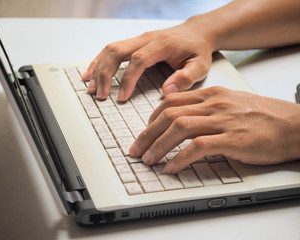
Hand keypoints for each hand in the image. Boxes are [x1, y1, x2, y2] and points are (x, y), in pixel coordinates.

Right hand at [82, 17, 215, 100]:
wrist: (196, 32)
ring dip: (98, 68)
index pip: (138, 60)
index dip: (128, 79)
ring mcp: (138, 39)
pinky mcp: (135, 43)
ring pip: (111, 49)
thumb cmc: (198, 50)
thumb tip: (167, 91)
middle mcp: (146, 39)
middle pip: (117, 51)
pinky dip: (99, 61)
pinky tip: (91, 73)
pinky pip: (112, 49)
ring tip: (91, 87)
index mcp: (162, 44)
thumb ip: (186, 77)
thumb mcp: (201, 65)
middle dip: (105, 74)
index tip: (121, 97)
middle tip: (100, 95)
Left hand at [129, 86, 299, 173]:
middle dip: (147, 134)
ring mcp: (222, 120)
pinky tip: (172, 167)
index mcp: (211, 95)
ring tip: (148, 160)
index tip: (145, 132)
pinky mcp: (233, 139)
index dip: (152, 118)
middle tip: (136, 149)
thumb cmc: (263, 116)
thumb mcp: (230, 103)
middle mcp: (213, 104)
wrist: (294, 124)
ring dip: (158, 146)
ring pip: (179, 128)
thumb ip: (206, 107)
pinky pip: (198, 147)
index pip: (171, 102)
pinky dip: (181, 158)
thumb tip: (182, 117)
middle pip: (169, 115)